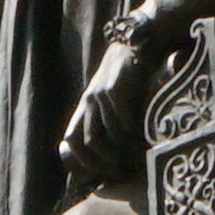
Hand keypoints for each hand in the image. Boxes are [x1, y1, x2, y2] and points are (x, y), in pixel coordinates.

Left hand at [61, 0, 197, 189]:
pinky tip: (144, 140)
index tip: (99, 174)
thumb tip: (118, 148)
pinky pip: (123, 121)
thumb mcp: (116, 94)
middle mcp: (89, 100)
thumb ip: (112, 116)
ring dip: (123, 150)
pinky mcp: (115, 90)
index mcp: (86, 105)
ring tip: (137, 157)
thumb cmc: (133, 72)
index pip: (71, 139)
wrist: (142, 39)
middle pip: (88, 141)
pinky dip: (133, 135)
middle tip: (120, 172)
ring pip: (108, 134)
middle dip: (103, 161)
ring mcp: (100, 95)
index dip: (82, 161)